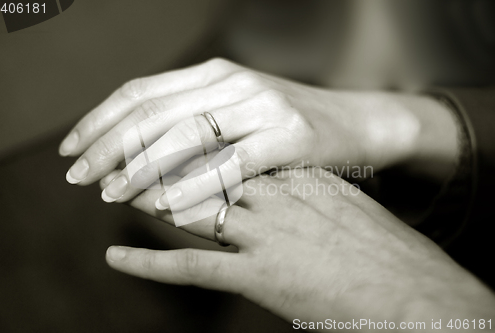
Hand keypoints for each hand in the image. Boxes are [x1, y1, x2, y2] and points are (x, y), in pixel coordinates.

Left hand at [61, 58, 459, 210]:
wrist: (359, 122)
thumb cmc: (290, 123)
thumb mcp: (238, 108)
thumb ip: (193, 118)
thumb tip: (134, 146)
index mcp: (215, 74)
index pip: (141, 92)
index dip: (99, 120)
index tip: (70, 149)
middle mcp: (234, 83)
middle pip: (154, 112)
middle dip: (108, 146)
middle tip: (78, 177)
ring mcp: (263, 107)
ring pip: (186, 134)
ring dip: (142, 167)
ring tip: (112, 193)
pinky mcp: (288, 138)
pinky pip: (230, 164)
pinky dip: (194, 185)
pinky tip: (165, 206)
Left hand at [104, 168, 494, 331]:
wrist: (411, 290)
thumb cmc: (381, 250)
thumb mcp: (342, 203)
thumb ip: (308, 191)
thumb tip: (284, 182)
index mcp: (297, 176)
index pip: (232, 152)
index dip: (193, 147)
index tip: (168, 140)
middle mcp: (276, 197)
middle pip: (204, 172)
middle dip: (162, 164)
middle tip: (127, 157)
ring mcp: (264, 236)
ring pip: (192, 209)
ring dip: (149, 199)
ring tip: (117, 190)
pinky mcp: (258, 277)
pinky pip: (192, 267)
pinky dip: (149, 262)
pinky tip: (117, 255)